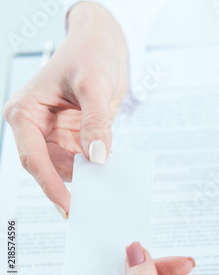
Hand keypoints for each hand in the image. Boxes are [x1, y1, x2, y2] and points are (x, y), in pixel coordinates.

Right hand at [3, 2, 127, 217]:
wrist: (103, 43)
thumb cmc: (90, 54)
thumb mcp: (95, 85)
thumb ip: (96, 122)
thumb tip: (97, 158)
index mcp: (26, 112)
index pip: (33, 157)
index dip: (49, 185)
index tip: (68, 207)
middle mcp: (36, 126)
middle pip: (50, 167)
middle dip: (72, 185)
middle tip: (95, 207)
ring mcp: (56, 132)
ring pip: (68, 167)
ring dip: (87, 179)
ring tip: (108, 193)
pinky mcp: (75, 134)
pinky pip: (85, 158)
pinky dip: (97, 167)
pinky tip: (113, 174)